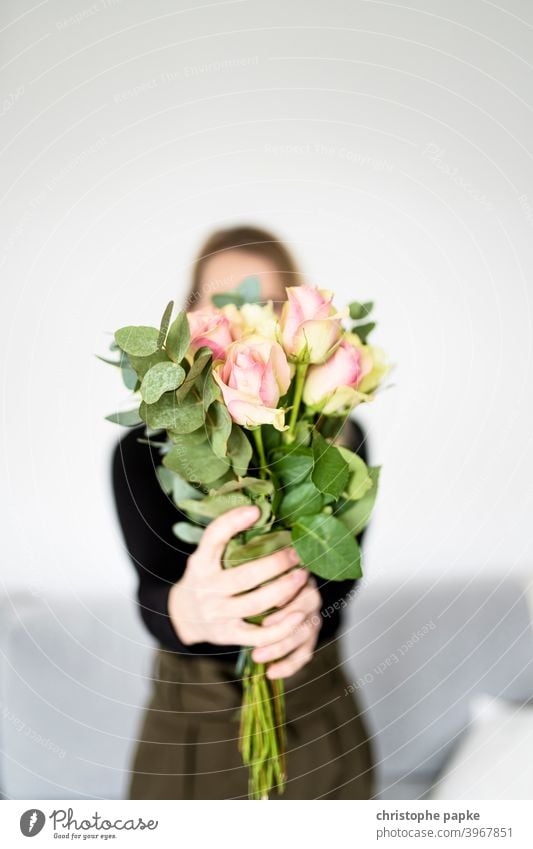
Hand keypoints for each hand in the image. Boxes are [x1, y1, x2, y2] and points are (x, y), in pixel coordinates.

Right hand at [168, 505, 308, 648]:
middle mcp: (207, 588)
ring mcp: (218, 614)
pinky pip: (259, 635)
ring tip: (302, 575)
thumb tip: (261, 511)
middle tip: (297, 552)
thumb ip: (225, 539)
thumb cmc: (205, 578)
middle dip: (275, 563)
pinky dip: (281, 628)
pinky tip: (299, 614)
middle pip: (244, 576)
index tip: (255, 511)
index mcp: (200, 563)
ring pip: (255, 604)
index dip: (231, 523)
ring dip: (284, 589)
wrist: (183, 615)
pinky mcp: (229, 634)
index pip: (212, 539)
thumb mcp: (206, 555)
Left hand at [251, 575, 321, 678]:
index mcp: (299, 574)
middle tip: (262, 628)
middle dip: (284, 620)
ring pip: (306, 633)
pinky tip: (271, 672)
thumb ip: (255, 574)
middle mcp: (309, 595)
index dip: (289, 593)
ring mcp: (311, 618)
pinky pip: (304, 654)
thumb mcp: (250, 570)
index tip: (274, 602)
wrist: (245, 600)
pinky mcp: (308, 639)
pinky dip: (289, 665)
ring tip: (257, 655)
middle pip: (308, 607)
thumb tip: (250, 571)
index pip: (302, 581)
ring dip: (281, 646)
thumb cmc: (249, 583)